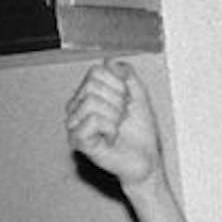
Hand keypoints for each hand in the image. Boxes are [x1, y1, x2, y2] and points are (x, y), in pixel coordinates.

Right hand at [66, 59, 164, 187]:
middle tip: (122, 118)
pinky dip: (109, 128)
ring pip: (91, 101)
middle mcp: (76, 106)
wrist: (146, 160)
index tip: (127, 102)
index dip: (119, 85)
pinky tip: (111, 137)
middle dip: (117, 102)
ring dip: (114, 116)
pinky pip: (92, 119)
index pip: (96, 71)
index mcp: (88, 93)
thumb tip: (111, 61)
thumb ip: (128, 75)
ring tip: (117, 128)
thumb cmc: (140, 133)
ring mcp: (74, 123)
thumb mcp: (140, 96)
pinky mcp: (78, 140)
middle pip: (92, 85)